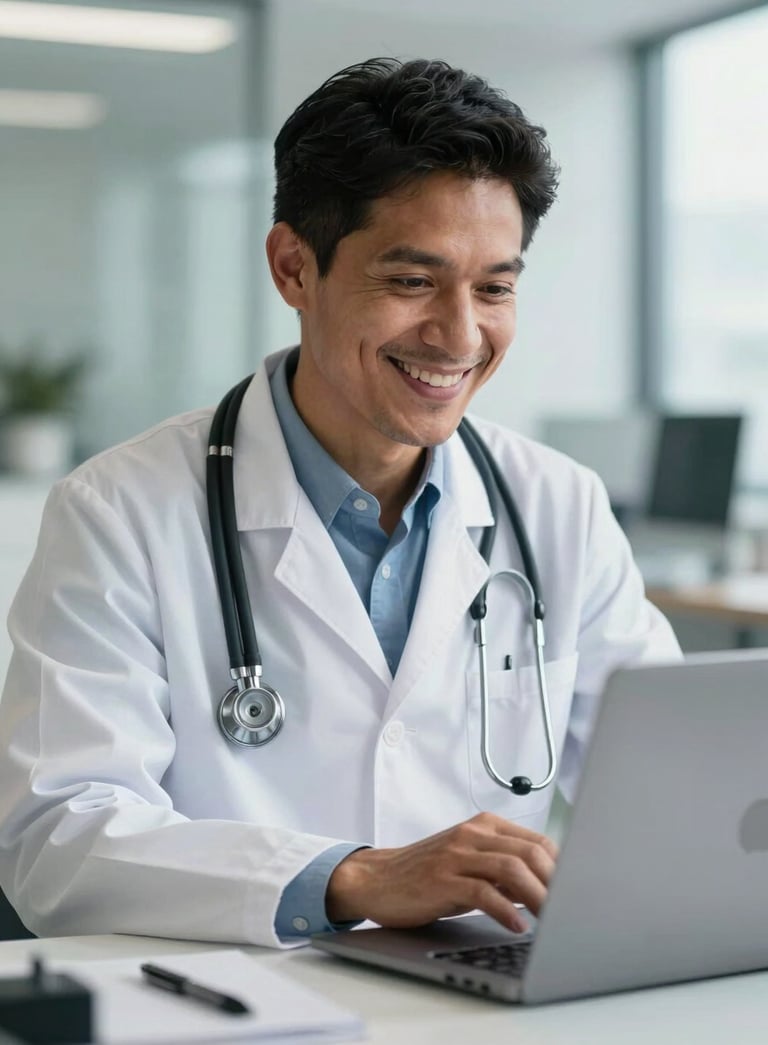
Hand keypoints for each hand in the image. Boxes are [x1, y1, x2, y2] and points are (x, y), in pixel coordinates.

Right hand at [326, 812, 556, 932]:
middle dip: (557, 882)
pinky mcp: (441, 879)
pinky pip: (482, 892)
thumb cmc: (427, 874)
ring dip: (538, 897)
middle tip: (572, 909)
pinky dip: (505, 911)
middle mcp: (472, 834)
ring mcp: (456, 854)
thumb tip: (549, 886)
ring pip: (511, 869)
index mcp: (484, 826)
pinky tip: (517, 926)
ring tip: (552, 920)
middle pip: (529, 852)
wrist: (376, 878)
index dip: (562, 867)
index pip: (537, 841)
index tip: (577, 892)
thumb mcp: (469, 862)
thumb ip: (504, 868)